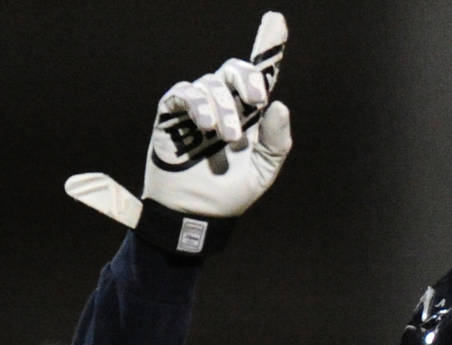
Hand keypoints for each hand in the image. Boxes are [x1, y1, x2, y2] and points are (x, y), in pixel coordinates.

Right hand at [142, 11, 290, 216]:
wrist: (197, 216)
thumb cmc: (230, 194)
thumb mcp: (263, 171)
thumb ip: (275, 141)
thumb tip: (279, 104)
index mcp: (250, 115)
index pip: (260, 74)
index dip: (269, 45)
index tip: (277, 20)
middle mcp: (225, 104)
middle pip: (235, 69)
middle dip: (247, 78)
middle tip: (255, 101)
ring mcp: (197, 107)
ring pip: (211, 83)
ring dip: (223, 108)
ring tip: (225, 138)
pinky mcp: (172, 114)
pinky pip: (184, 93)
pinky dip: (197, 104)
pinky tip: (206, 126)